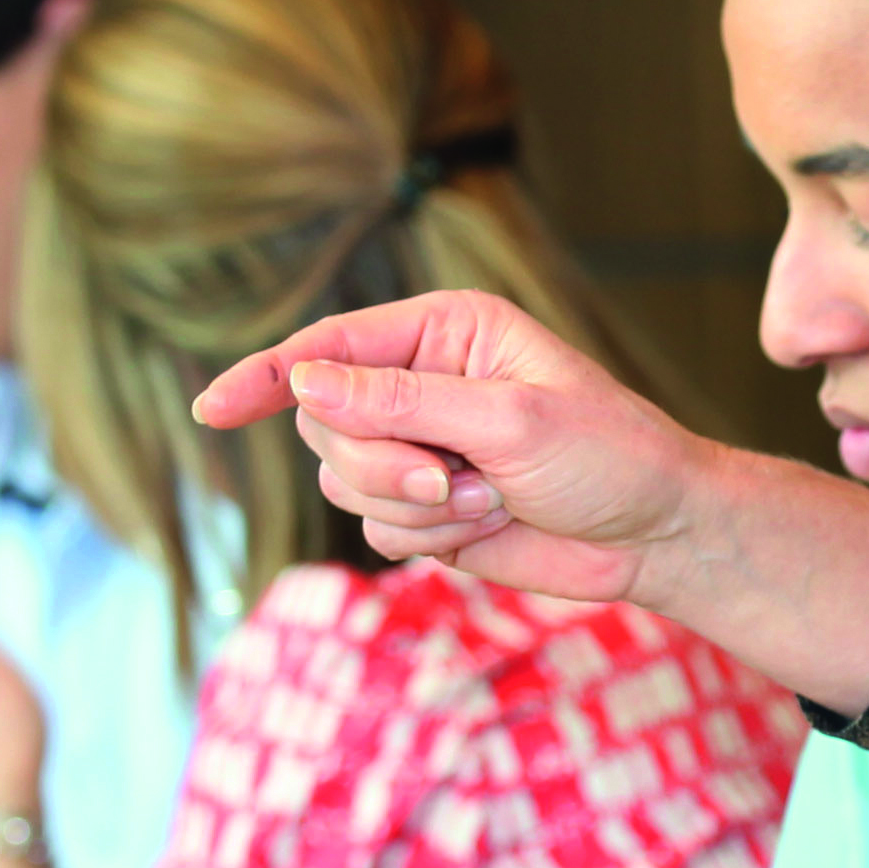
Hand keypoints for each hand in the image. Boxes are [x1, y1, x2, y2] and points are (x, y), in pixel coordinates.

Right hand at [192, 292, 701, 598]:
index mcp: (444, 330)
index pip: (330, 346)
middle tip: (453, 477)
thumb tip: (306, 382)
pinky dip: (429, 536)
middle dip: (383, 463)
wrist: (655, 533)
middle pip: (325, 424)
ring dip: (415, 505)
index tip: (213, 407)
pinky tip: (489, 525)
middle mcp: (420, 382)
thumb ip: (404, 402)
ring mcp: (419, 447)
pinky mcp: (426, 507)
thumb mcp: (511, 418)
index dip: (267, 375)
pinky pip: (377, 527)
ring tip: (488, 499)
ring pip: (345, 482)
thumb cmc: (608, 454)